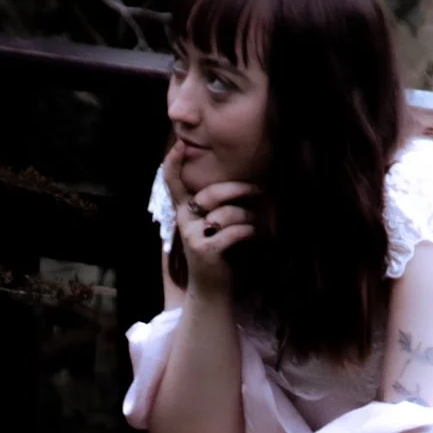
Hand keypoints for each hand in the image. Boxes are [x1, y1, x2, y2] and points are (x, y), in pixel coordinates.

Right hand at [162, 140, 258, 297]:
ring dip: (246, 218)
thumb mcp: (212, 224)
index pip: (173, 182)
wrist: (212, 288)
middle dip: (238, 189)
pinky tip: (251, 236)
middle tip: (259, 188)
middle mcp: (184, 221)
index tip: (180, 144)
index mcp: (184, 211)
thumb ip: (216, 204)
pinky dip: (247, 232)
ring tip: (252, 225)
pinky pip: (233, 231)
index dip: (173, 163)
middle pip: (210, 194)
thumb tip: (243, 181)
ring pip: (226, 214)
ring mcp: (192, 236)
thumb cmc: (219, 251)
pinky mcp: (205, 250)